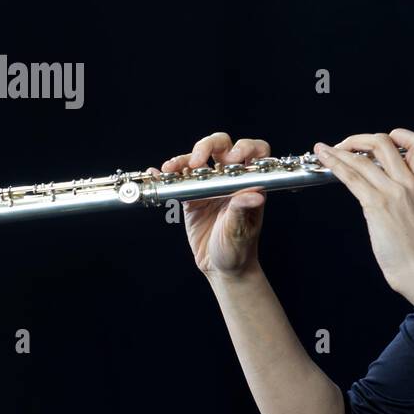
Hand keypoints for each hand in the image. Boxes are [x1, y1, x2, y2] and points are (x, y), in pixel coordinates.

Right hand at [153, 132, 269, 278]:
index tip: (231, 158)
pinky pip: (177, 179)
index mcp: (249, 183)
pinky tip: (157, 174)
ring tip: (170, 169)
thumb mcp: (241, 231)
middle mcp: (230, 179)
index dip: (245, 148)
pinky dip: (166, 175)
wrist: (220, 267)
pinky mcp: (191, 195)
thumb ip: (243, 210)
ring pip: (196, 160)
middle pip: (221, 146)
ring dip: (182, 160)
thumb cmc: (239, 249)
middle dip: (207, 146)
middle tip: (197, 160)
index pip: (254, 152)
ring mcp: (209, 185)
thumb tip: (256, 195)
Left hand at [313, 129, 413, 295]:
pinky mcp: (377, 205)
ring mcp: (393, 192)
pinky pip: (352, 177)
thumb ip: (406, 195)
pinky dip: (334, 165)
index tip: (381, 142)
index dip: (399, 135)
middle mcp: (408, 182)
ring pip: (362, 158)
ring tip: (323, 150)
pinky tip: (324, 161)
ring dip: (338, 150)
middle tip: (344, 146)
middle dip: (358, 139)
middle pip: (383, 142)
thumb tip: (384, 186)